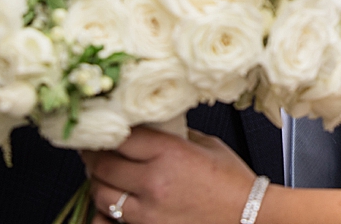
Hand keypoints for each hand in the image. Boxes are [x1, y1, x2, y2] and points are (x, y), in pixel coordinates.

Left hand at [82, 127, 256, 223]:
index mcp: (169, 152)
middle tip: (93, 149)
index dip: (106, 131)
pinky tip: (111, 202)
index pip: (120, 137)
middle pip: (102, 165)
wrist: (247, 216)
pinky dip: (105, 211)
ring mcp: (147, 211)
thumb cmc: (232, 183)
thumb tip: (151, 127)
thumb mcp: (205, 145)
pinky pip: (110, 220)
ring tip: (103, 174)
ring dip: (98, 182)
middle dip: (93, 156)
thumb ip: (174, 135)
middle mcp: (154, 182)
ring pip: (101, 193)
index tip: (102, 128)